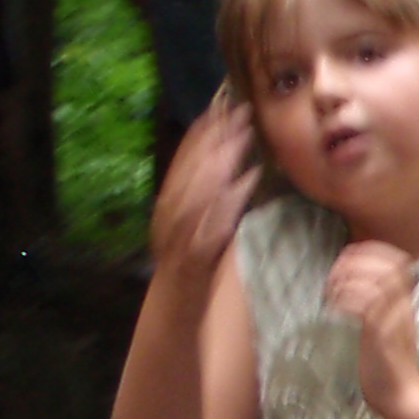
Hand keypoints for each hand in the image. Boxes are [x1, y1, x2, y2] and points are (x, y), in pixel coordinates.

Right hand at [148, 96, 257, 286]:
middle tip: (238, 105)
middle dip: (213, 133)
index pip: (185, 160)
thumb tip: (231, 178)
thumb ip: (210, 208)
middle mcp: (170, 215)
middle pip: (190, 166)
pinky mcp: (194, 256)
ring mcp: (180, 235)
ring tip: (244, 132)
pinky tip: (249, 180)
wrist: (172, 317)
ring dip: (221, 157)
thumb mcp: (198, 234)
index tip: (222, 101)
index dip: (203, 129)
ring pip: (198, 187)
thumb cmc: (189, 277)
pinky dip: (230, 200)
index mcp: (169, 207)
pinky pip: (213, 223)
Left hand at [325, 241, 418, 418]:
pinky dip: (348, 299)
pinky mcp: (382, 335)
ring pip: (377, 281)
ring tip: (331, 293)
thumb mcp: (381, 329)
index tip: (344, 260)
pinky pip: (368, 305)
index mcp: (402, 303)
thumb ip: (375, 309)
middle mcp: (401, 307)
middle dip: (356, 261)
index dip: (369, 251)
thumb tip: (356, 292)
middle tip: (333, 277)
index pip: (395, 259)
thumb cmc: (385, 366)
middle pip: (389, 264)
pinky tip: (334, 308)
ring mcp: (393, 320)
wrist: (401, 398)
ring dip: (349, 280)